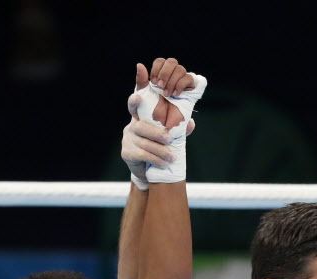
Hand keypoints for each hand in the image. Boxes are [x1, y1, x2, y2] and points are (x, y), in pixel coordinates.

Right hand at [130, 59, 206, 184]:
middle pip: (141, 125)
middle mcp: (132, 124)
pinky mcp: (126, 152)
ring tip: (172, 156)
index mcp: (142, 116)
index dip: (139, 82)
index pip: (141, 96)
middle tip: (169, 138)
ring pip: (143, 141)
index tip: (141, 68)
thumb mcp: (171, 136)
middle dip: (156, 132)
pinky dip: (156, 158)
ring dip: (159, 149)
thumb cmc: (161, 148)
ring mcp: (127, 138)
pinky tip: (165, 162)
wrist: (149, 172)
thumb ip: (178, 128)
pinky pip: (142, 154)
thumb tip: (190, 123)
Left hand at [147, 58, 195, 127]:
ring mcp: (181, 84)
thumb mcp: (141, 96)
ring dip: (173, 80)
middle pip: (172, 62)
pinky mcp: (190, 92)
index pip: (161, 61)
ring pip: (180, 69)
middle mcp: (171, 78)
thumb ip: (140, 81)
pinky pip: (189, 79)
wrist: (159, 127)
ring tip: (167, 94)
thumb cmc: (148, 113)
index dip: (158, 69)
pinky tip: (175, 95)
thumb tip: (139, 65)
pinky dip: (181, 85)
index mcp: (159, 76)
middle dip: (165, 73)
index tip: (154, 82)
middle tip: (160, 86)